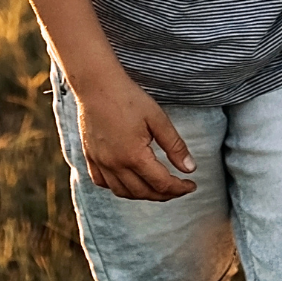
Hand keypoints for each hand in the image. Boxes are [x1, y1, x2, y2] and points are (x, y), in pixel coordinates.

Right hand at [76, 73, 197, 200]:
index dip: (179, 188)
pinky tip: (129, 181)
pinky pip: (102, 182)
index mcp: (134, 156)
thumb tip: (190, 169)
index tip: (191, 185)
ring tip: (158, 188)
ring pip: (122, 192)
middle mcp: (115, 164)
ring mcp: (100, 162)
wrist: (97, 86)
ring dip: (142, 194)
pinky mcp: (90, 157)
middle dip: (164, 194)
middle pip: (143, 192)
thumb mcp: (158, 119)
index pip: (161, 183)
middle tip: (179, 188)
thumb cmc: (129, 98)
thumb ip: (175, 146)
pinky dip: (118, 187)